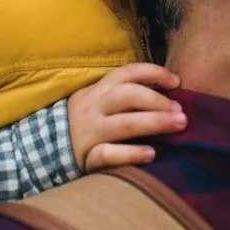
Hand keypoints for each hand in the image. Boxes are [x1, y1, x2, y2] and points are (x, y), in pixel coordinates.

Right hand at [67, 63, 185, 171]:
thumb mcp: (101, 102)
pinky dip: (131, 153)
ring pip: (122, 124)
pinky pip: (108, 154)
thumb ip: (127, 97)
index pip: (127, 72)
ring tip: (178, 125)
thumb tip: (171, 94)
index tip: (176, 82)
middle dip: (157, 101)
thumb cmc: (90, 123)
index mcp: (100, 90)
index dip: (154, 73)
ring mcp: (90, 132)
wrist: (47, 149)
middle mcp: (94, 107)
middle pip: (127, 95)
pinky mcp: (86, 156)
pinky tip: (151, 154)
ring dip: (153, 123)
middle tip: (182, 112)